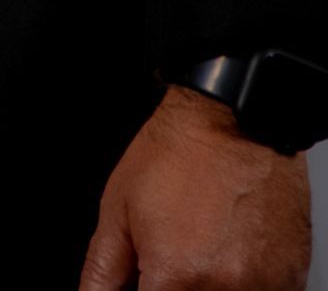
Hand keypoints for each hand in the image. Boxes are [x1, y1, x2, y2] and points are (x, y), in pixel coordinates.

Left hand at [79, 85, 310, 290]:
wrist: (231, 122)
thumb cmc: (175, 156)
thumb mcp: (117, 211)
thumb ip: (103, 272)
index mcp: (176, 278)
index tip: (146, 282)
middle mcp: (225, 289)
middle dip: (175, 288)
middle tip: (174, 256)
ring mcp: (264, 288)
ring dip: (211, 288)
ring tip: (202, 248)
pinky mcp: (291, 281)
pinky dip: (243, 285)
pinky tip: (230, 252)